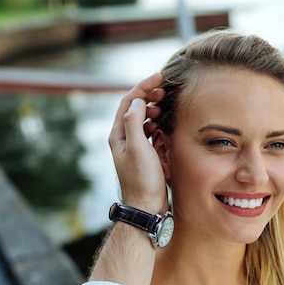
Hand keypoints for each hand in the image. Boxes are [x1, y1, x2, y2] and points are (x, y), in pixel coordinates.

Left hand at [109, 73, 167, 212]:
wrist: (146, 207)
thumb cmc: (143, 180)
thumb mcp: (138, 148)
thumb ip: (135, 122)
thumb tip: (137, 100)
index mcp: (118, 135)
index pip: (128, 102)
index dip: (142, 86)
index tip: (159, 77)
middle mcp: (123, 139)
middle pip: (133, 108)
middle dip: (148, 96)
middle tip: (164, 91)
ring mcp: (134, 148)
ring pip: (141, 120)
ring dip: (152, 110)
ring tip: (165, 107)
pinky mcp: (144, 156)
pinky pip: (149, 133)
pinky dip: (157, 125)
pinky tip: (165, 126)